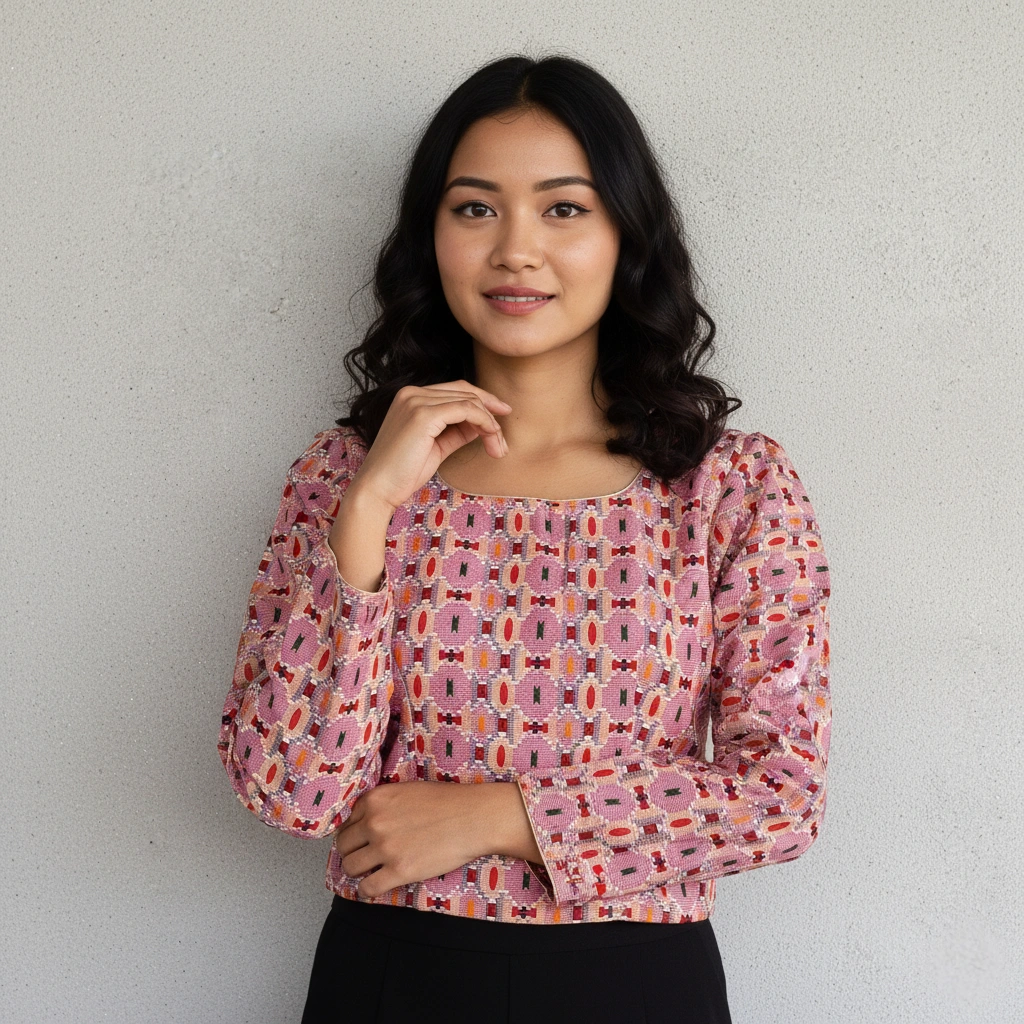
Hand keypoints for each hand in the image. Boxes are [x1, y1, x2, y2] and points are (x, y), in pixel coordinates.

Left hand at [333, 781, 541, 898]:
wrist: (474, 817)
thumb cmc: (447, 801)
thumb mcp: (407, 790)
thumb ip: (383, 804)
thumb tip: (366, 821)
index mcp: (375, 799)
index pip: (346, 821)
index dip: (353, 832)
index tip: (360, 840)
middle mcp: (374, 822)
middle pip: (343, 845)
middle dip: (351, 852)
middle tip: (362, 856)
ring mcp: (385, 847)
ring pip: (349, 867)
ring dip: (357, 871)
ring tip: (368, 872)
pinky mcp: (399, 871)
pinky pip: (367, 888)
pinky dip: (366, 890)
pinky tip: (373, 887)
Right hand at [346, 380, 512, 511]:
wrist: (378, 489)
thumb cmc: (403, 473)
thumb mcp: (436, 446)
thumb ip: (457, 431)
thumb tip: (483, 425)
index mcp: (411, 397)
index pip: (455, 391)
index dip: (482, 402)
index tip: (501, 418)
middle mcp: (412, 393)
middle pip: (465, 392)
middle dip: (491, 414)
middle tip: (504, 439)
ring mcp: (416, 401)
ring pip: (469, 401)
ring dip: (490, 424)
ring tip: (499, 448)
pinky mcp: (423, 415)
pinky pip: (466, 410)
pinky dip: (484, 423)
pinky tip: (491, 440)